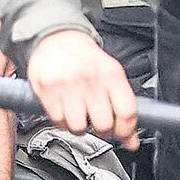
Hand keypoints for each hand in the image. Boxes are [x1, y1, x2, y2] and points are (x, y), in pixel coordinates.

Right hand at [27, 29, 138, 149]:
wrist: (58, 38)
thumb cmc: (87, 60)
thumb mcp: (111, 76)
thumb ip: (124, 108)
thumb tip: (132, 141)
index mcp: (111, 74)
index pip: (127, 113)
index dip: (126, 130)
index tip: (122, 133)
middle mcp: (90, 78)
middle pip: (103, 124)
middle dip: (101, 129)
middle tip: (97, 120)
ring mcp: (67, 84)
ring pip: (78, 127)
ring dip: (79, 126)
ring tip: (79, 113)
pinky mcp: (47, 90)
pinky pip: (58, 121)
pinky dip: (62, 120)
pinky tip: (65, 108)